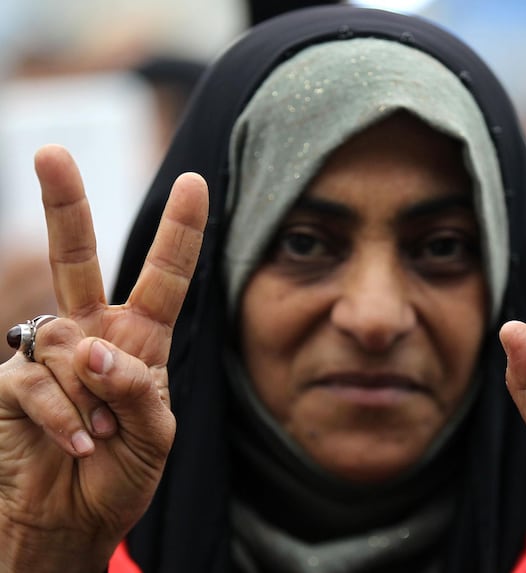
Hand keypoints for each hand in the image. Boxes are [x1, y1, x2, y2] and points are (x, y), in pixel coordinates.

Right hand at [0, 145, 207, 571]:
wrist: (73, 520)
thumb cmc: (123, 472)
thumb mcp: (154, 434)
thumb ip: (134, 388)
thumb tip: (91, 348)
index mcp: (139, 338)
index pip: (165, 276)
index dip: (180, 232)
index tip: (194, 182)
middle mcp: (92, 333)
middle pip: (79, 258)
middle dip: (65, 206)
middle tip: (51, 154)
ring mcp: (48, 354)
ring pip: (63, 339)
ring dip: (87, 392)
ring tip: (98, 434)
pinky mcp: (10, 380)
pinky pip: (34, 380)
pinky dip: (62, 414)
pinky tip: (76, 441)